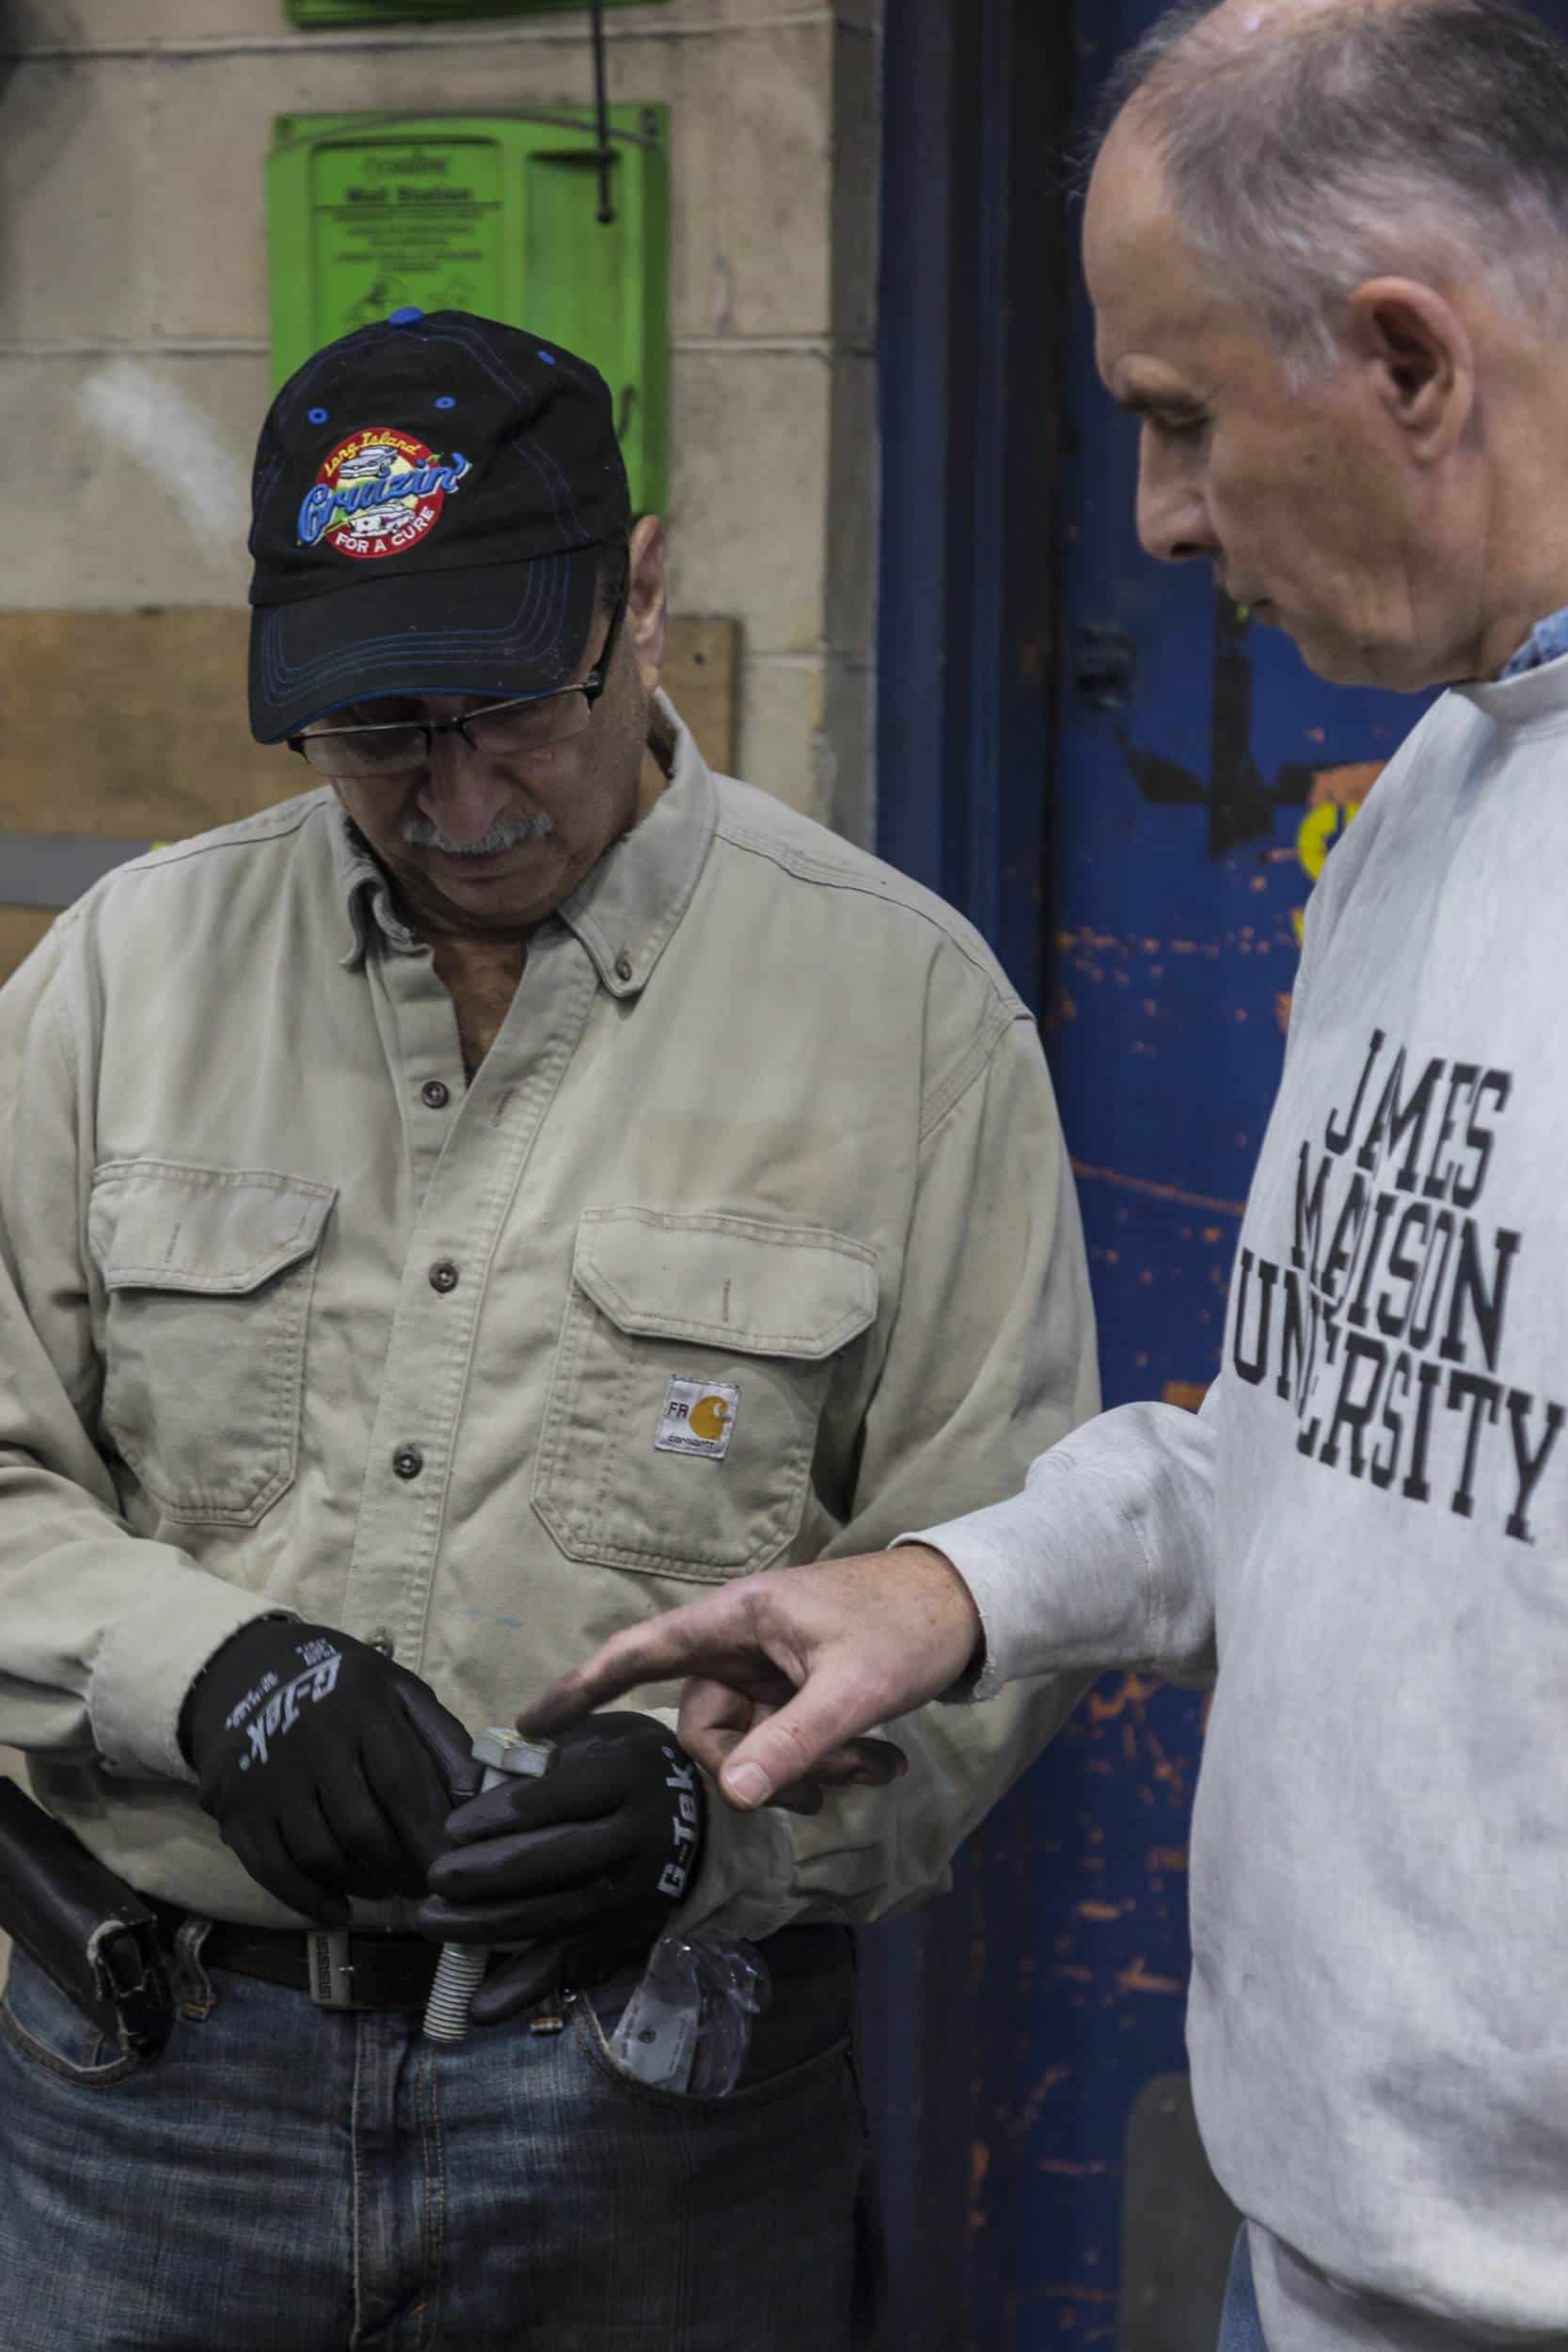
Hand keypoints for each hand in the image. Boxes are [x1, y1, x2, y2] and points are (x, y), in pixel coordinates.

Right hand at [179, 1618, 477, 1925]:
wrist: (250, 1676)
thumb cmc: (345, 1691)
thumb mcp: (399, 1693)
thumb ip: (442, 1739)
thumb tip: (478, 1797)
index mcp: (361, 1708)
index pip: (401, 1782)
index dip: (429, 1832)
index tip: (454, 1865)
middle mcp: (311, 1742)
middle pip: (361, 1827)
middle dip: (400, 1867)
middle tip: (422, 1886)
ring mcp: (268, 1780)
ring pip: (320, 1854)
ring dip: (362, 1883)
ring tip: (386, 1888)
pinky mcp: (236, 1811)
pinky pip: (274, 1871)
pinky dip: (310, 1900)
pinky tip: (340, 1910)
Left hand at [416, 1713, 705, 2025]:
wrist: (699, 1814)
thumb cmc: (627, 1766)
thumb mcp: (594, 1737)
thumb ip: (538, 1756)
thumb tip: (466, 1784)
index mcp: (625, 1776)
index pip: (552, 1801)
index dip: (495, 1816)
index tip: (453, 1827)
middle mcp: (636, 1838)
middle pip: (549, 1862)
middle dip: (482, 1874)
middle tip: (436, 1876)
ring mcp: (634, 1893)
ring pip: (552, 1915)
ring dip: (484, 1925)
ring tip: (433, 1920)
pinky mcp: (628, 1933)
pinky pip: (572, 1965)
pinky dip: (524, 1988)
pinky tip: (479, 2007)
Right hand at [518, 1547, 982, 1812]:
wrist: (972, 1607)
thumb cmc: (907, 1628)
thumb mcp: (853, 1691)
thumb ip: (792, 1744)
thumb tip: (730, 1798)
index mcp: (737, 1619)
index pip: (640, 1652)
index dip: (582, 1686)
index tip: (531, 1724)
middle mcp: (742, 1642)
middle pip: (706, 1726)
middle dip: (760, 1769)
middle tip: (827, 1788)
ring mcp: (771, 1666)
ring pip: (753, 1742)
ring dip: (808, 1769)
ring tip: (875, 1769)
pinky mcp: (801, 1686)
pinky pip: (788, 1739)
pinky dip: (828, 1759)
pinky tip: (884, 1765)